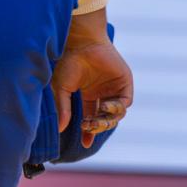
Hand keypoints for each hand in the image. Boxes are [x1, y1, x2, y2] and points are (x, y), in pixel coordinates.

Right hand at [53, 9, 134, 148]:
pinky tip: (105, 105)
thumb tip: (61, 129)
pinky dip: (116, 109)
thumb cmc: (69, 61)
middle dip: (97, 127)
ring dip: (107, 120)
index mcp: (89, 95)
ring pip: (117, 115)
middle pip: (105, 119)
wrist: (83, 42)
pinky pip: (125, 103)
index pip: (91, 118)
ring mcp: (115, 88)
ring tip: (96, 118)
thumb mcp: (62, 88)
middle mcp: (103, 93)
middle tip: (88, 126)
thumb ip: (64, 108)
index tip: (85, 144)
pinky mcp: (125, 83)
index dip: (89, 132)